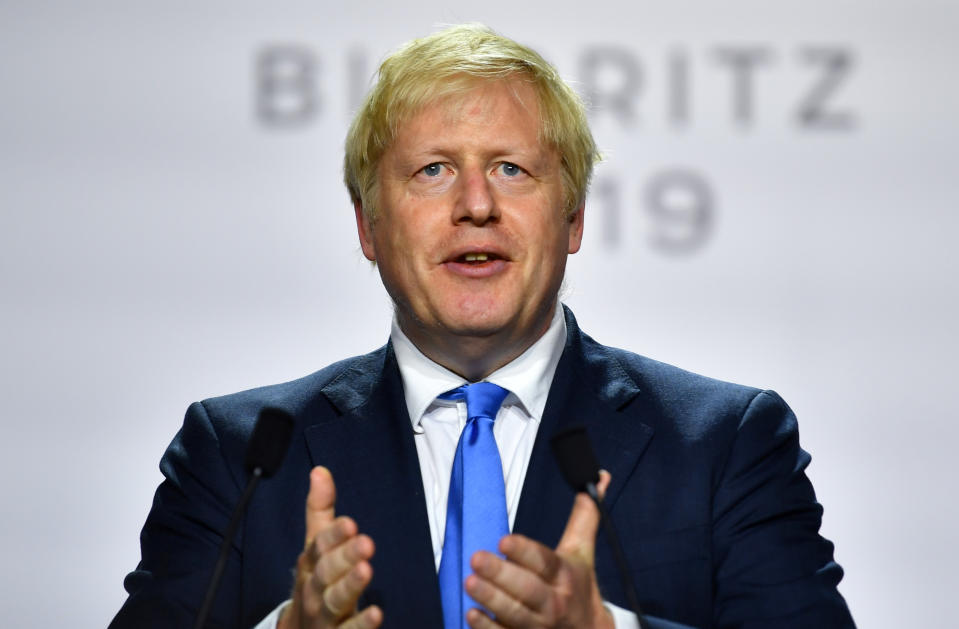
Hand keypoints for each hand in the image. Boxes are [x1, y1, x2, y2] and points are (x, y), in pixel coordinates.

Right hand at [278, 466, 382, 628]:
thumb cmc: (315, 580)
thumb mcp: (317, 546)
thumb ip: (320, 510)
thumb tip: (320, 470)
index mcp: (310, 563)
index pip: (319, 545)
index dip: (333, 535)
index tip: (350, 523)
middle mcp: (313, 588)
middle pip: (325, 572)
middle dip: (344, 557)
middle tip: (366, 542)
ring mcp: (323, 615)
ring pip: (334, 600)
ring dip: (350, 585)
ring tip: (367, 570)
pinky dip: (361, 624)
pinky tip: (377, 613)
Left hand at [464, 471, 614, 628]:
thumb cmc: (579, 588)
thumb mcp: (583, 551)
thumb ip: (584, 516)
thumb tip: (599, 476)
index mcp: (565, 575)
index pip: (544, 561)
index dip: (525, 552)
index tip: (504, 541)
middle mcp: (553, 602)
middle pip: (528, 589)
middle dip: (502, 575)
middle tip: (476, 559)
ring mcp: (539, 626)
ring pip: (515, 613)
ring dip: (491, 599)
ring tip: (469, 582)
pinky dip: (488, 628)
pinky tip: (471, 614)